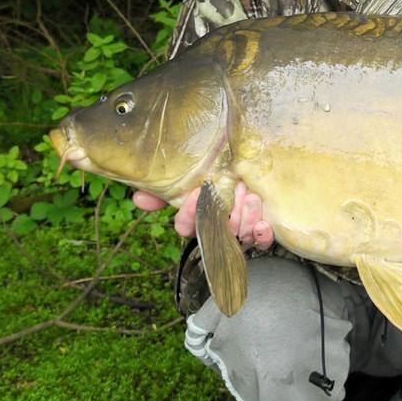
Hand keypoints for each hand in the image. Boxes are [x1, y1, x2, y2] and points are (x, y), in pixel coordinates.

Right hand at [132, 182, 273, 249]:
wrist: (254, 159)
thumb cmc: (219, 168)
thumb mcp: (191, 172)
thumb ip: (164, 187)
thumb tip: (138, 197)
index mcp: (199, 213)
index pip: (186, 226)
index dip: (188, 215)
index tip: (194, 194)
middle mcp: (219, 224)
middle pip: (217, 231)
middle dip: (224, 213)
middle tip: (234, 189)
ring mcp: (241, 228)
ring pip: (240, 235)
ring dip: (246, 218)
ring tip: (251, 197)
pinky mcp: (262, 230)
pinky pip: (262, 241)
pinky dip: (262, 234)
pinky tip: (264, 223)